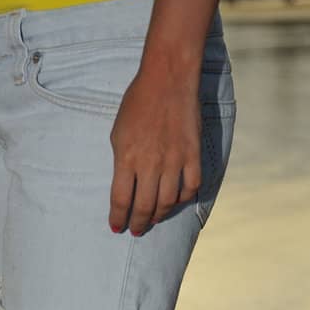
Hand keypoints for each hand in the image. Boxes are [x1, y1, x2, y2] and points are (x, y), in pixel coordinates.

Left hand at [108, 68, 201, 235]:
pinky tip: (175, 200)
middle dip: (138, 223)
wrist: (168, 79)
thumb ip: (121, 161)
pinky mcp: (193, 155)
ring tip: (154, 218)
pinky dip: (182, 198)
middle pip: (144, 207)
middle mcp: (150, 163)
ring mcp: (174, 160)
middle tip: (136, 230)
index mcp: (126, 157)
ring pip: (167, 202)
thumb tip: (125, 186)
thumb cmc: (138, 102)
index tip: (116, 227)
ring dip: (159, 215)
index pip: (121, 200)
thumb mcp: (118, 132)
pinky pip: (190, 187)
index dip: (118, 218)